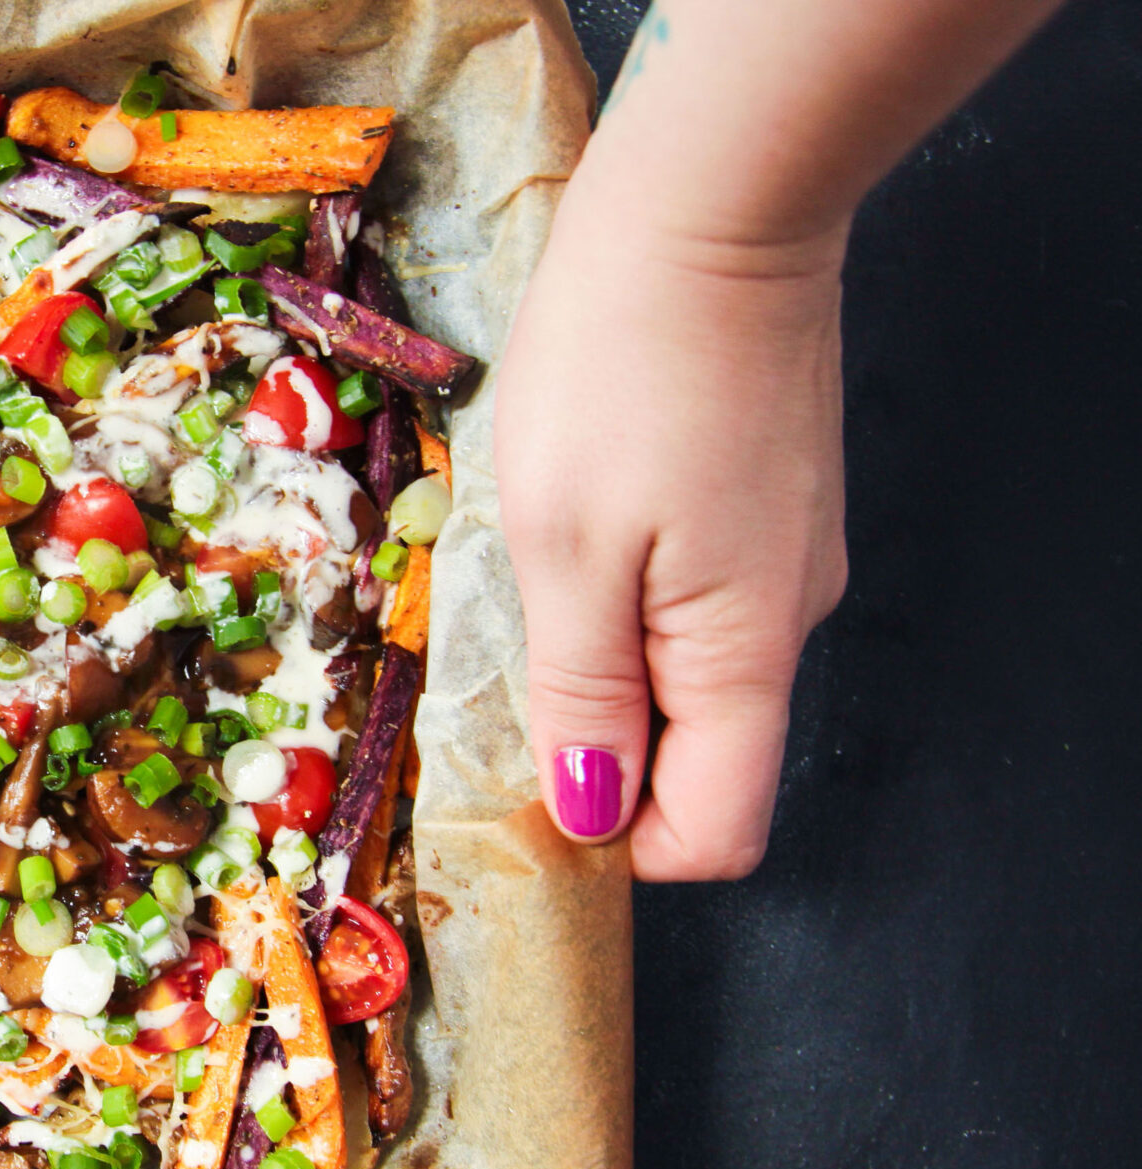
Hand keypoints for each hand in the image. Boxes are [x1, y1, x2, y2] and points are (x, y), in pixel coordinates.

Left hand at [492, 171, 848, 880]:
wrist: (709, 207)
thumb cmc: (621, 368)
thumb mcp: (568, 548)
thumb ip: (586, 693)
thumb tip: (596, 816)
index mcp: (743, 654)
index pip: (712, 831)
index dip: (618, 835)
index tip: (528, 778)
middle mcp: (787, 621)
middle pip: (703, 761)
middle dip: (601, 748)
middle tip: (508, 662)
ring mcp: (784, 559)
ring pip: (692, 676)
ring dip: (606, 663)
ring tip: (540, 569)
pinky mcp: (764, 504)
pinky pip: (695, 601)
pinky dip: (629, 597)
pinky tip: (580, 522)